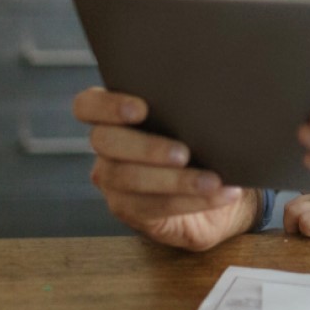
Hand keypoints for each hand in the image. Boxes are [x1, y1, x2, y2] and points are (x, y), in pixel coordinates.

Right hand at [71, 87, 258, 250]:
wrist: (219, 185)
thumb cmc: (206, 142)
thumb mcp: (196, 120)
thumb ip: (189, 106)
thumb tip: (215, 97)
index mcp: (114, 115)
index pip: (88, 106)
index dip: (107, 106)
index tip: (141, 109)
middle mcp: (106, 149)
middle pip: (105, 143)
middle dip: (146, 147)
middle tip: (184, 153)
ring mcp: (114, 183)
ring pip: (130, 179)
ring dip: (175, 180)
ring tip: (212, 180)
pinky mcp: (132, 211)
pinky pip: (156, 207)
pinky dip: (193, 200)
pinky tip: (221, 193)